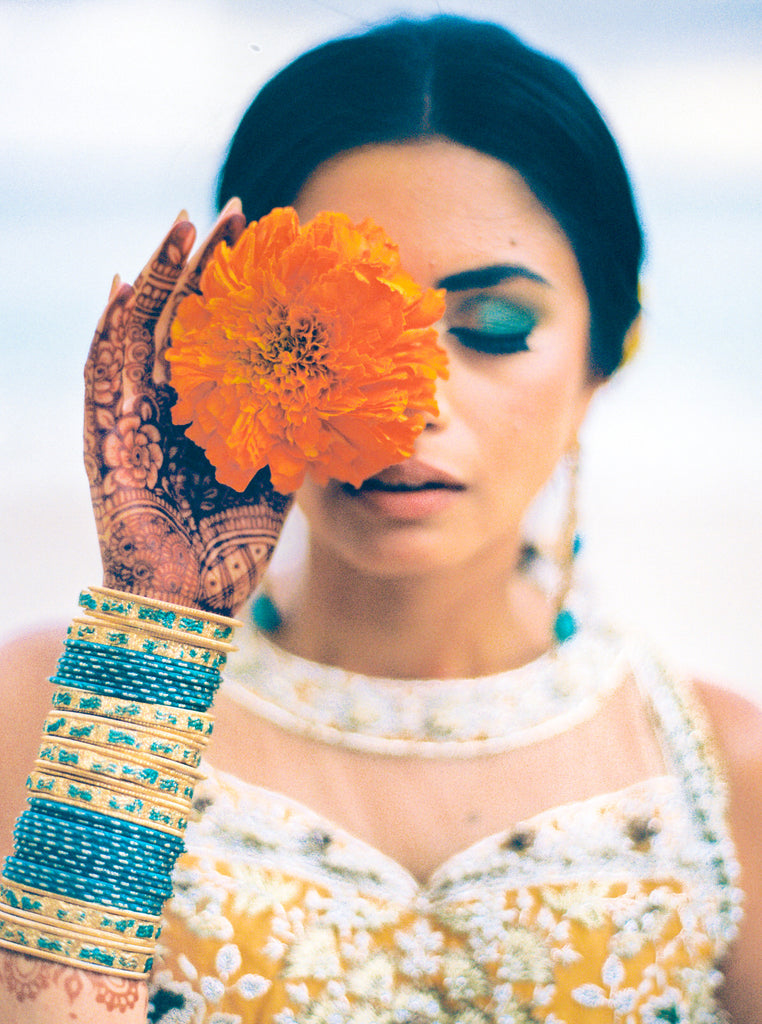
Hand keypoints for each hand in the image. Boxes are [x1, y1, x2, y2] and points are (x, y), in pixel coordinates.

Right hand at [84, 202, 292, 615]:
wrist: (190, 598)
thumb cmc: (232, 543)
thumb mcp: (278, 471)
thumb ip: (300, 429)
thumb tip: (349, 388)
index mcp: (209, 406)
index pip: (226, 332)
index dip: (248, 289)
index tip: (281, 246)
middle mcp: (167, 400)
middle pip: (184, 317)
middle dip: (208, 266)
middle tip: (238, 215)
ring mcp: (132, 414)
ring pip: (141, 329)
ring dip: (160, 278)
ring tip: (183, 228)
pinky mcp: (104, 436)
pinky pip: (100, 371)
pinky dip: (110, 328)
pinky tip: (127, 285)